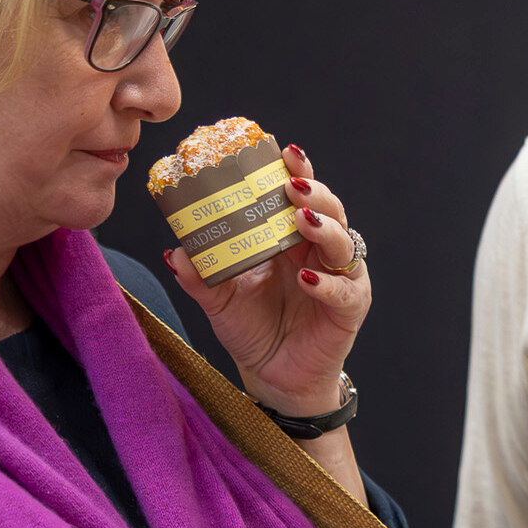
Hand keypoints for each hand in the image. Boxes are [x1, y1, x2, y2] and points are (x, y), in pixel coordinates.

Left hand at [169, 142, 368, 415]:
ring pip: (345, 242)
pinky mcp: (350, 308)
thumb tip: (177, 252)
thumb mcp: (219, 299)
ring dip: (325, 227)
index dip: (297, 170)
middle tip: (292, 184)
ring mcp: (339, 278)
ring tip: (302, 219)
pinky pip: (345, 291)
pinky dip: (327, 283)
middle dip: (314, 192)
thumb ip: (201, 276)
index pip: (300, 195)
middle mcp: (319, 252)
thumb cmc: (252, 329)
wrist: (272, 377)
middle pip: (330, 209)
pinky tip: (308, 277)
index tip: (282, 150)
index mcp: (290, 239)